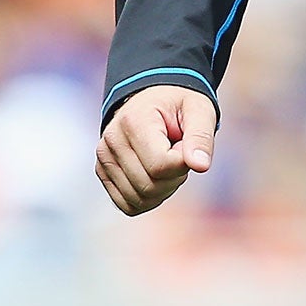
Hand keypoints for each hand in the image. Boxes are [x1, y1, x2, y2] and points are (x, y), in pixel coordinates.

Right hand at [96, 84, 217, 215]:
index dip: (182, 163)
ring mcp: (104, 158)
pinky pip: (128, 205)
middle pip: (149, 185)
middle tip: (178, 152)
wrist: (155, 100)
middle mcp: (112, 140)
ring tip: (167, 160)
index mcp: (134, 120)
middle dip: (174, 176)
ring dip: (164, 188)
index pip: (160, 165)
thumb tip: (201, 166)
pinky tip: (157, 176)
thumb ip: (201, 137)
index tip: (186, 144)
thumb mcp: (199, 110)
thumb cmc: (180, 105)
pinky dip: (149, 199)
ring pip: (139, 199)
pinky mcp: (103, 173)